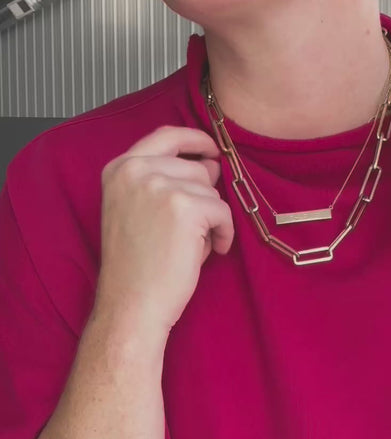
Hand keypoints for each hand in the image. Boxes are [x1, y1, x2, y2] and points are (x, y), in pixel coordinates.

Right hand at [95, 126, 234, 338]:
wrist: (131, 303)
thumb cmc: (136, 266)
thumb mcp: (136, 210)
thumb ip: (166, 181)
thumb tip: (212, 164)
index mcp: (119, 169)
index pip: (166, 135)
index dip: (194, 139)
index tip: (212, 148)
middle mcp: (136, 170)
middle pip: (196, 167)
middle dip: (203, 198)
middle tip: (189, 232)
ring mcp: (160, 186)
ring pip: (211, 191)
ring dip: (211, 219)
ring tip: (191, 246)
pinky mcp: (186, 206)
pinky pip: (223, 212)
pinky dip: (224, 233)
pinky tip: (209, 252)